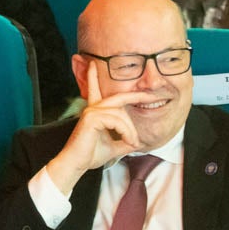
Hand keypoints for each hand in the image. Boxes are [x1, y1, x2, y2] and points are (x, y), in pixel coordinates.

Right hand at [46, 61, 161, 189]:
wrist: (76, 164)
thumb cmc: (90, 155)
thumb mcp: (113, 147)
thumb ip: (124, 140)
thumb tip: (137, 142)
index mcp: (95, 113)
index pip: (94, 90)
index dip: (93, 77)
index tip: (93, 65)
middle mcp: (92, 109)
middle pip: (119, 98)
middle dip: (136, 95)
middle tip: (152, 96)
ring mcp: (91, 112)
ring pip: (121, 114)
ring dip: (131, 130)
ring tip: (133, 143)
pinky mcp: (92, 118)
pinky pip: (116, 121)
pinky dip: (126, 132)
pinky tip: (128, 141)